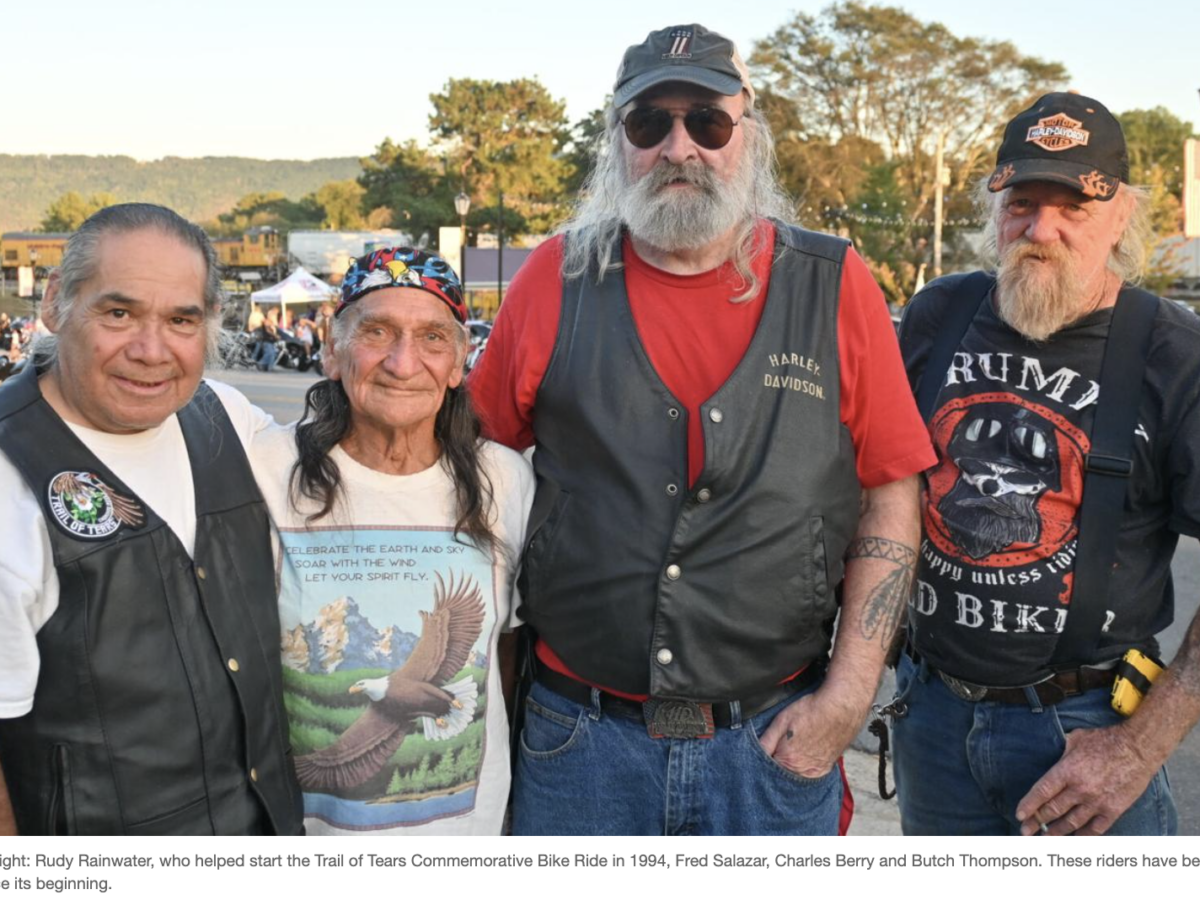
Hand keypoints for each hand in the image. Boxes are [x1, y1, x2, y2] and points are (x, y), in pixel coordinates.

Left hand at [758, 687, 861, 778]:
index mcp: (787, 758)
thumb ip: (767, 740)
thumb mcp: (782, 720)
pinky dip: (804, 767)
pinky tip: (805, 752)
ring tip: (796, 745)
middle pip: (781, 771)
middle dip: (778, 761)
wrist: (841, 708)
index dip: (766, 756)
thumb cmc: (811, 710)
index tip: (770, 746)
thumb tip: (755, 752)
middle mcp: (801, 769)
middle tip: (785, 743)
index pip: (768, 766)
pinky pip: (809, 774)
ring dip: (791, 765)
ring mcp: (815, 770)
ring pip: (795, 774)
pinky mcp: (825, 768)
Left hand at [1016, 724, 1158, 834]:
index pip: (1042, 792)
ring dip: (1056, 832)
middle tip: (1025, 831)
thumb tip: (1052, 759)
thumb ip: (1061, 753)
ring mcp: (1097, 802)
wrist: (1138, 747)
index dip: (1029, 805)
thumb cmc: (1105, 739)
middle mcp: (1080, 789)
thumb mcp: (1076, 739)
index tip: (1019, 815)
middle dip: (1036, 822)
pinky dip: (1083, 836)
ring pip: (1071, 823)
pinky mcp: (1114, 809)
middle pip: (1053, 810)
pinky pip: (1095, 829)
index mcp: (1067, 770)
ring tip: (1044, 839)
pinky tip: (1074, 839)